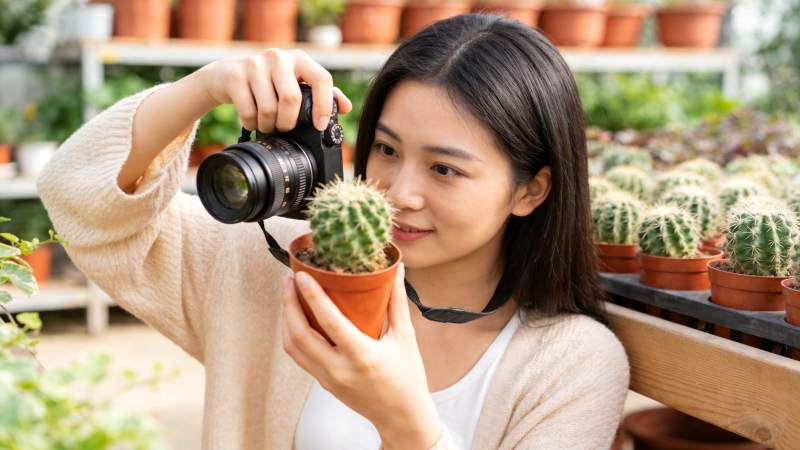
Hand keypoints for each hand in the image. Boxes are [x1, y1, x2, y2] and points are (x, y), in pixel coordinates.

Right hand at [198, 48, 352, 132]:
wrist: (226, 76)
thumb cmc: (268, 83)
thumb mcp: (295, 82)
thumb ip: (321, 93)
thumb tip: (347, 107)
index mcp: (299, 59)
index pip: (321, 79)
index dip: (324, 105)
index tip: (320, 125)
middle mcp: (278, 57)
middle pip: (292, 98)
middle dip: (289, 122)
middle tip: (284, 128)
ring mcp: (255, 64)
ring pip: (269, 108)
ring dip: (269, 125)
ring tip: (268, 125)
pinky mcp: (235, 75)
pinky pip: (249, 112)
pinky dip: (252, 124)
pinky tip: (252, 121)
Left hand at [281, 263, 442, 448]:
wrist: (401, 416)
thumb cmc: (407, 378)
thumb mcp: (405, 337)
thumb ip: (397, 302)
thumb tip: (396, 271)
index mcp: (362, 356)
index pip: (329, 322)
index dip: (312, 296)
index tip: (302, 276)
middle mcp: (340, 369)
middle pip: (300, 334)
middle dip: (289, 304)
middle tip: (289, 280)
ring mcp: (328, 378)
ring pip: (294, 347)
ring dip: (287, 319)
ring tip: (289, 295)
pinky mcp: (324, 383)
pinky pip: (300, 357)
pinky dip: (293, 335)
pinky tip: (297, 319)